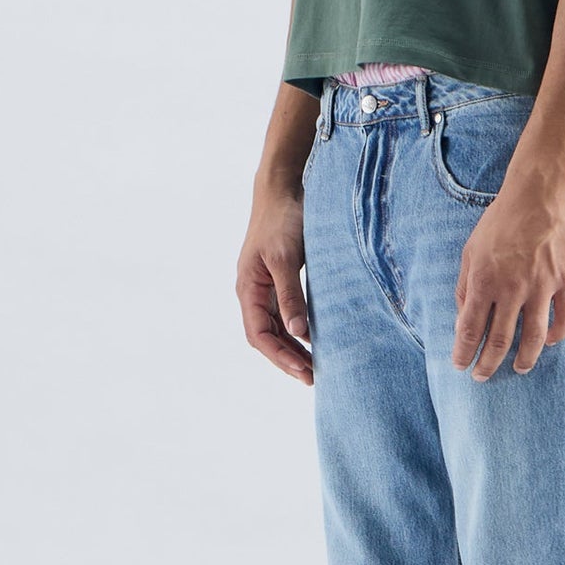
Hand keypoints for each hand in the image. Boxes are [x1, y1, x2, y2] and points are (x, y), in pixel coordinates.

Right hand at [237, 184, 313, 385]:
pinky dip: (298, 330)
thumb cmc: (283, 218)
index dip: (279, 356)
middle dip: (287, 358)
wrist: (284, 187)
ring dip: (293, 348)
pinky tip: (315, 338)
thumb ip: (290, 295)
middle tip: (314, 378)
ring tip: (315, 366)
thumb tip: (297, 333)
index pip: (259, 334)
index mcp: (248, 288)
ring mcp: (266, 286)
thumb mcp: (286, 257)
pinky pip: (286, 313)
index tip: (304, 371)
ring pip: (276, 327)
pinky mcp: (281, 278)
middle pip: (266, 336)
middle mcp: (253, 291)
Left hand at [452, 177, 564, 379]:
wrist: (540, 194)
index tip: (460, 365)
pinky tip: (550, 343)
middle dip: (488, 364)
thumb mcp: (471, 250)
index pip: (469, 329)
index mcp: (484, 281)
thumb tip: (462, 319)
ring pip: (533, 338)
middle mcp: (512, 289)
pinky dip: (557, 335)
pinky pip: (564, 318)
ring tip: (518, 368)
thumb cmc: (501, 220)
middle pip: (499, 341)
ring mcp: (542, 287)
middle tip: (482, 376)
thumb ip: (465, 286)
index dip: (464, 352)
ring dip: (524, 359)